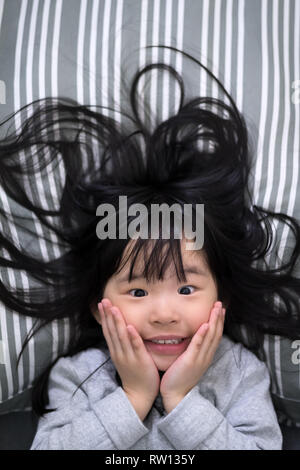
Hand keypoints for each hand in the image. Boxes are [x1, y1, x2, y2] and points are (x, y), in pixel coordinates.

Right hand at [98, 299, 159, 420]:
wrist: (138, 396)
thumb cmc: (134, 374)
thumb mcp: (124, 358)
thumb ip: (122, 344)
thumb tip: (121, 330)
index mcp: (116, 351)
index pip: (108, 330)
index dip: (104, 316)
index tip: (101, 302)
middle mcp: (119, 352)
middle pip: (112, 331)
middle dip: (108, 315)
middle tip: (104, 300)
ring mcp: (128, 357)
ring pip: (121, 337)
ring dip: (117, 322)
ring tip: (115, 309)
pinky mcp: (140, 361)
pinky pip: (135, 347)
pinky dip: (132, 337)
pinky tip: (130, 327)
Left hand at [160, 302, 224, 412]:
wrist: (175, 395)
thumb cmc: (179, 377)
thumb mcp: (190, 361)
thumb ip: (193, 350)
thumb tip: (192, 337)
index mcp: (206, 356)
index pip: (215, 336)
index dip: (219, 322)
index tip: (220, 310)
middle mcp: (206, 356)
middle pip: (216, 333)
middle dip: (219, 317)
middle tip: (220, 304)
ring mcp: (199, 359)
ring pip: (210, 337)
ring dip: (214, 321)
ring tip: (216, 309)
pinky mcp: (190, 361)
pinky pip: (198, 346)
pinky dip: (203, 334)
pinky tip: (205, 324)